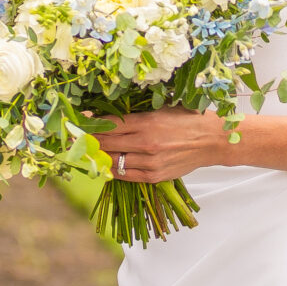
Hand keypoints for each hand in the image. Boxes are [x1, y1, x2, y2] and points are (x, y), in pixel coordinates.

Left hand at [92, 105, 226, 182]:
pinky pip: (126, 175)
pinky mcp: (154, 176)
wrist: (211, 140)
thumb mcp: (161, 109)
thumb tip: (110, 116)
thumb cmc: (187, 119)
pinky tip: (107, 163)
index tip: (80, 122)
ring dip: (100, 155)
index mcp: (147, 122)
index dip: (91, 124)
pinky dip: (114, 169)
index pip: (109, 125)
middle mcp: (146, 144)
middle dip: (90, 140)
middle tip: (75, 137)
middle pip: (107, 143)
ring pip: (113, 160)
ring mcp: (150, 162)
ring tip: (90, 151)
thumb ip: (136, 115)